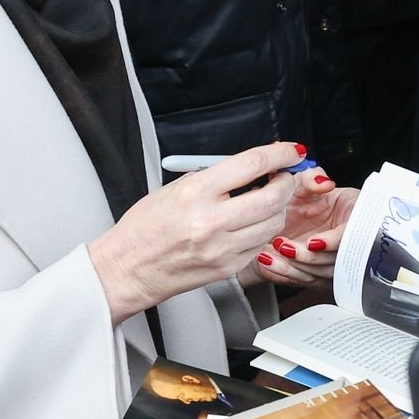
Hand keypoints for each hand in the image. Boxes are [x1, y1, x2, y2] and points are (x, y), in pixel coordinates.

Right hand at [87, 142, 303, 324]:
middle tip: (284, 176)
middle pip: (273, 196)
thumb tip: (255, 165)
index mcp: (195, 192)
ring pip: (274, 222)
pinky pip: (261, 244)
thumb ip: (217, 176)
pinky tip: (250, 223)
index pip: (252, 163)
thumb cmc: (145, 227)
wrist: (127, 268)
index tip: (291, 150)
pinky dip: (263, 230)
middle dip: (287, 182)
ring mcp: (222, 248)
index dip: (280, 153)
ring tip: (267, 199)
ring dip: (278, 207)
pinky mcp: (228, 268)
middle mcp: (211, 221)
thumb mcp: (175, 188)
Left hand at [259, 174, 356, 286]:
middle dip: (306, 257)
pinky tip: (268, 267)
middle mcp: (347, 247)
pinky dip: (285, 275)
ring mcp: (333, 264)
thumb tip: (322, 181)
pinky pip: (304, 282)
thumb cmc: (307, 199)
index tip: (314, 242)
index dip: (333, 242)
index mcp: (354, 222)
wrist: (295, 213)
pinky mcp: (317, 277)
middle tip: (283, 246)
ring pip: (318, 275)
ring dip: (292, 268)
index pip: (351, 237)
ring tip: (268, 256)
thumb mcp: (307, 183)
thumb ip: (312, 178)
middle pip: (333, 262)